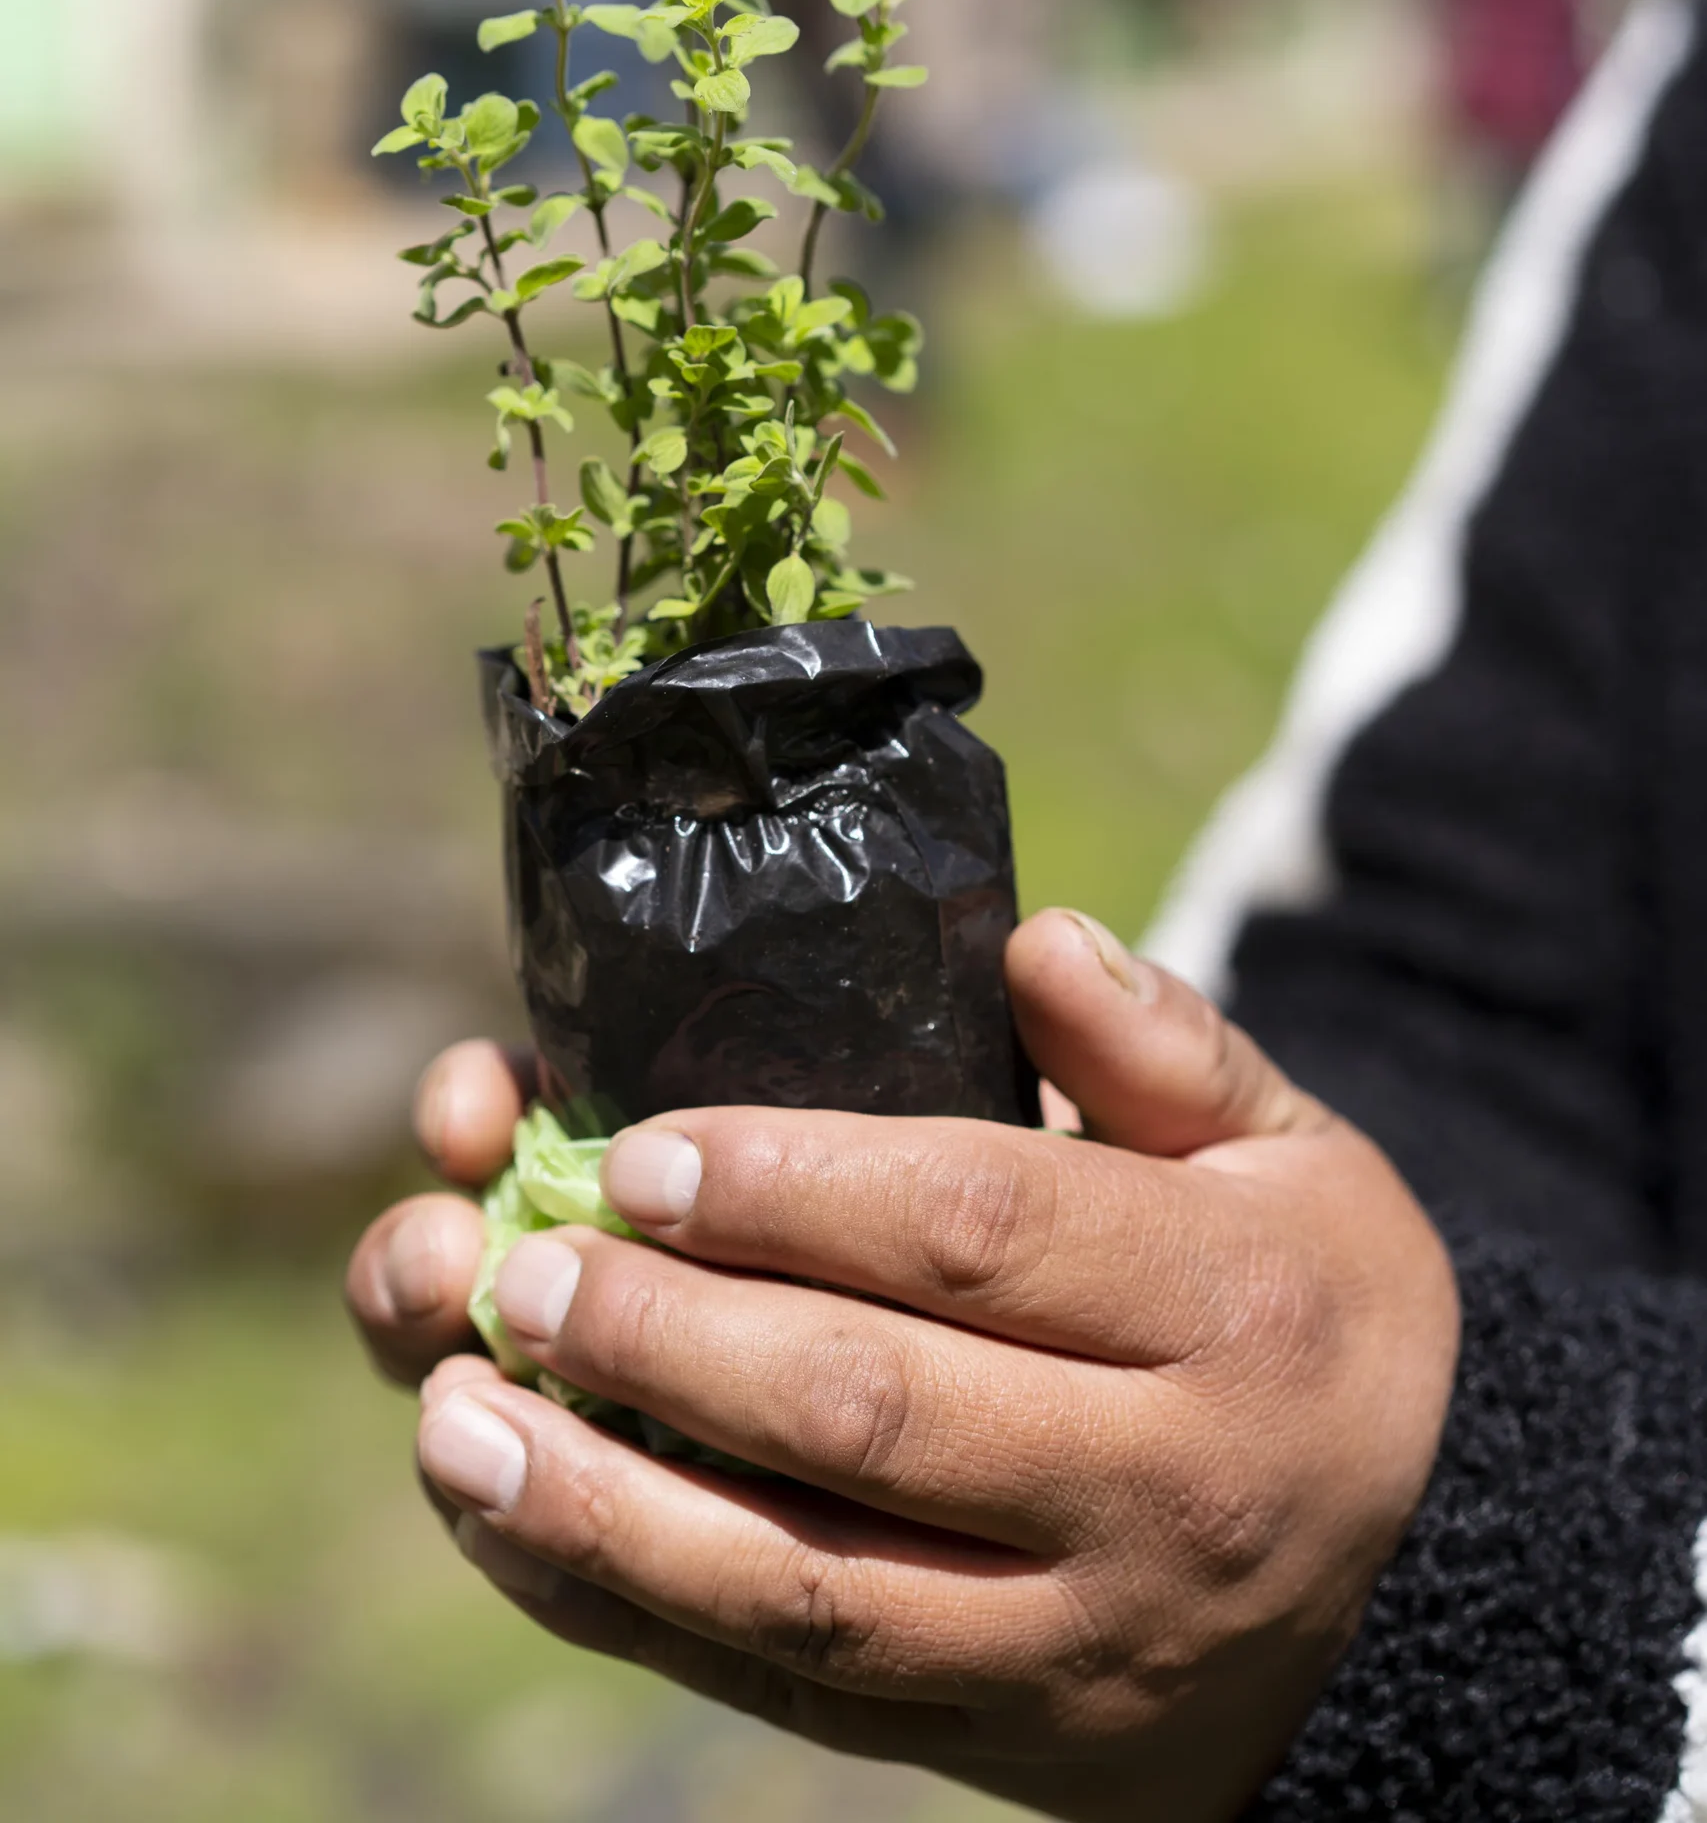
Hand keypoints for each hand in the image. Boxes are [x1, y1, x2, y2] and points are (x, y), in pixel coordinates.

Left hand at [346, 915, 1458, 1821]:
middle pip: (868, 1413)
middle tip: (518, 1264)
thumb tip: (1036, 943)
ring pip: (808, 1587)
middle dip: (663, 1337)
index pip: (978, 1232)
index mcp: (1233, 1309)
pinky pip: (791, 1689)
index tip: (636, 1148)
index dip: (789, 1187)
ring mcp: (1073, 1643)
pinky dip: (632, 1612)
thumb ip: (1167, 1047)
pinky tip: (513, 1523)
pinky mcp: (997, 1740)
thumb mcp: (1293, 1156)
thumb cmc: (1302, 1315)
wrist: (1399, 1593)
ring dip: (602, 1505)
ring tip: (447, 1413)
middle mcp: (1160, 1491)